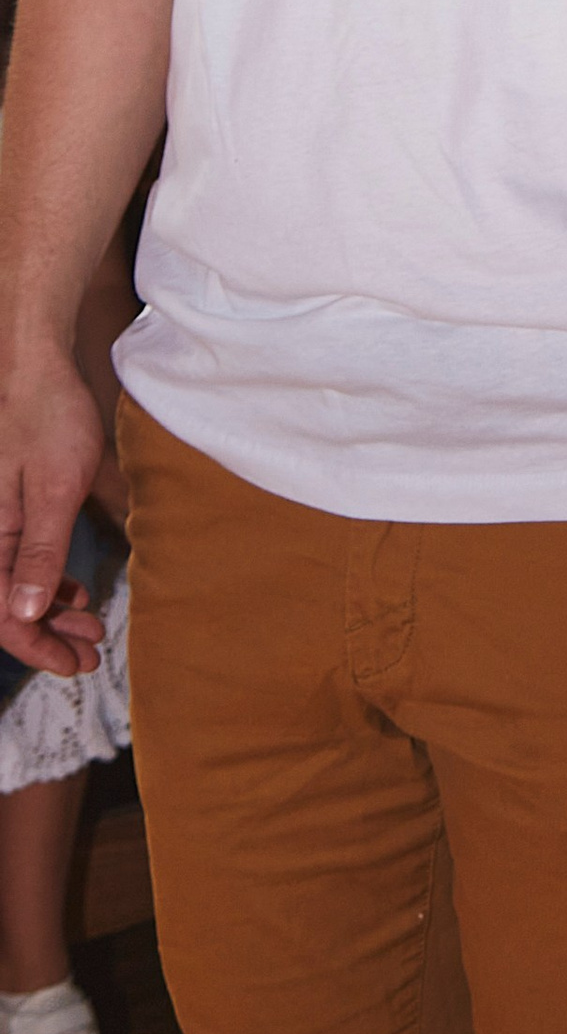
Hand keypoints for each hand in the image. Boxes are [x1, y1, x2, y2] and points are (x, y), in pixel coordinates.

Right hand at [0, 335, 107, 676]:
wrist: (35, 368)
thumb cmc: (46, 420)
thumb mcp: (53, 491)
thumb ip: (38, 553)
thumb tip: (22, 615)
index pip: (1, 615)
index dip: (38, 647)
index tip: (76, 665)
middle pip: (6, 606)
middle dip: (48, 636)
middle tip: (91, 656)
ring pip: (14, 585)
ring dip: (49, 610)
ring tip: (89, 628)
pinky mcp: (6, 508)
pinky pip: (18, 559)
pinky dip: (45, 582)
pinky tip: (73, 592)